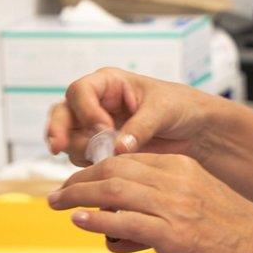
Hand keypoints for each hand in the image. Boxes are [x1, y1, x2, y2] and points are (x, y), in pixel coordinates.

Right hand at [45, 68, 214, 165]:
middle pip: (61, 113)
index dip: (86, 110)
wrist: (194, 129)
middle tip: (59, 148)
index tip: (103, 128)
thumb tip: (118, 148)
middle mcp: (95, 103)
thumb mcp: (163, 111)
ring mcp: (93, 127)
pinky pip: (81, 158)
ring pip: (67, 139)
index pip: (80, 91)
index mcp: (109, 83)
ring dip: (79, 151)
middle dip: (58, 131)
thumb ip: (140, 127)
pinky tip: (105, 169)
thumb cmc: (180, 106)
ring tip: (104, 158)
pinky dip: (88, 165)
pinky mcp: (99, 149)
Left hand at [48, 153, 252, 252]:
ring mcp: (173, 206)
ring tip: (59, 203)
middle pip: (115, 169)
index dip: (97, 167)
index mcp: (184, 168)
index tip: (80, 178)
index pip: (129, 158)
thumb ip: (170, 198)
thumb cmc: (238, 233)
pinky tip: (81, 220)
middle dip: (80, 179)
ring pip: (113, 191)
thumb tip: (135, 212)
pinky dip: (97, 219)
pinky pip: (124, 221)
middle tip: (60, 191)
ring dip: (78, 196)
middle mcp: (176, 180)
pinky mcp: (171, 234)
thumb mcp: (203, 198)